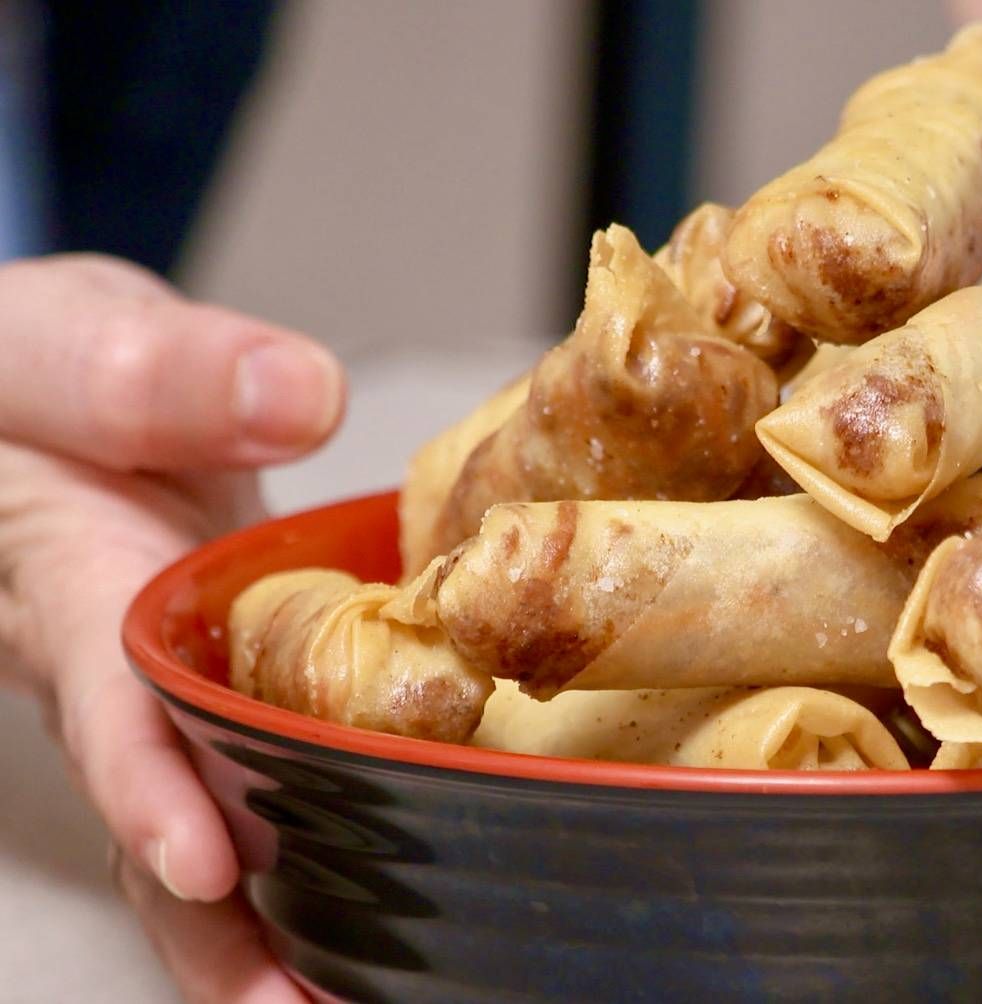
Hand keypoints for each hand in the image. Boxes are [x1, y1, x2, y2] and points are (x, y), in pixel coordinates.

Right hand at [0, 255, 344, 1002]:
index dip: (152, 788)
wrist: (69, 397)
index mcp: (75, 586)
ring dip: (277, 929)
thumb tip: (299, 397)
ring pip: (217, 836)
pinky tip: (403, 913)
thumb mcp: (74, 341)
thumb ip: (157, 370)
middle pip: (163, 823)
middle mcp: (120, 675)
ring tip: (364, 1000)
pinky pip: (271, 788)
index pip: (110, 706)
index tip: (204, 863)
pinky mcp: (233, 698)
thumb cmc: (45, 378)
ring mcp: (175, 702)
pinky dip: (325, 858)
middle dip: (224, 933)